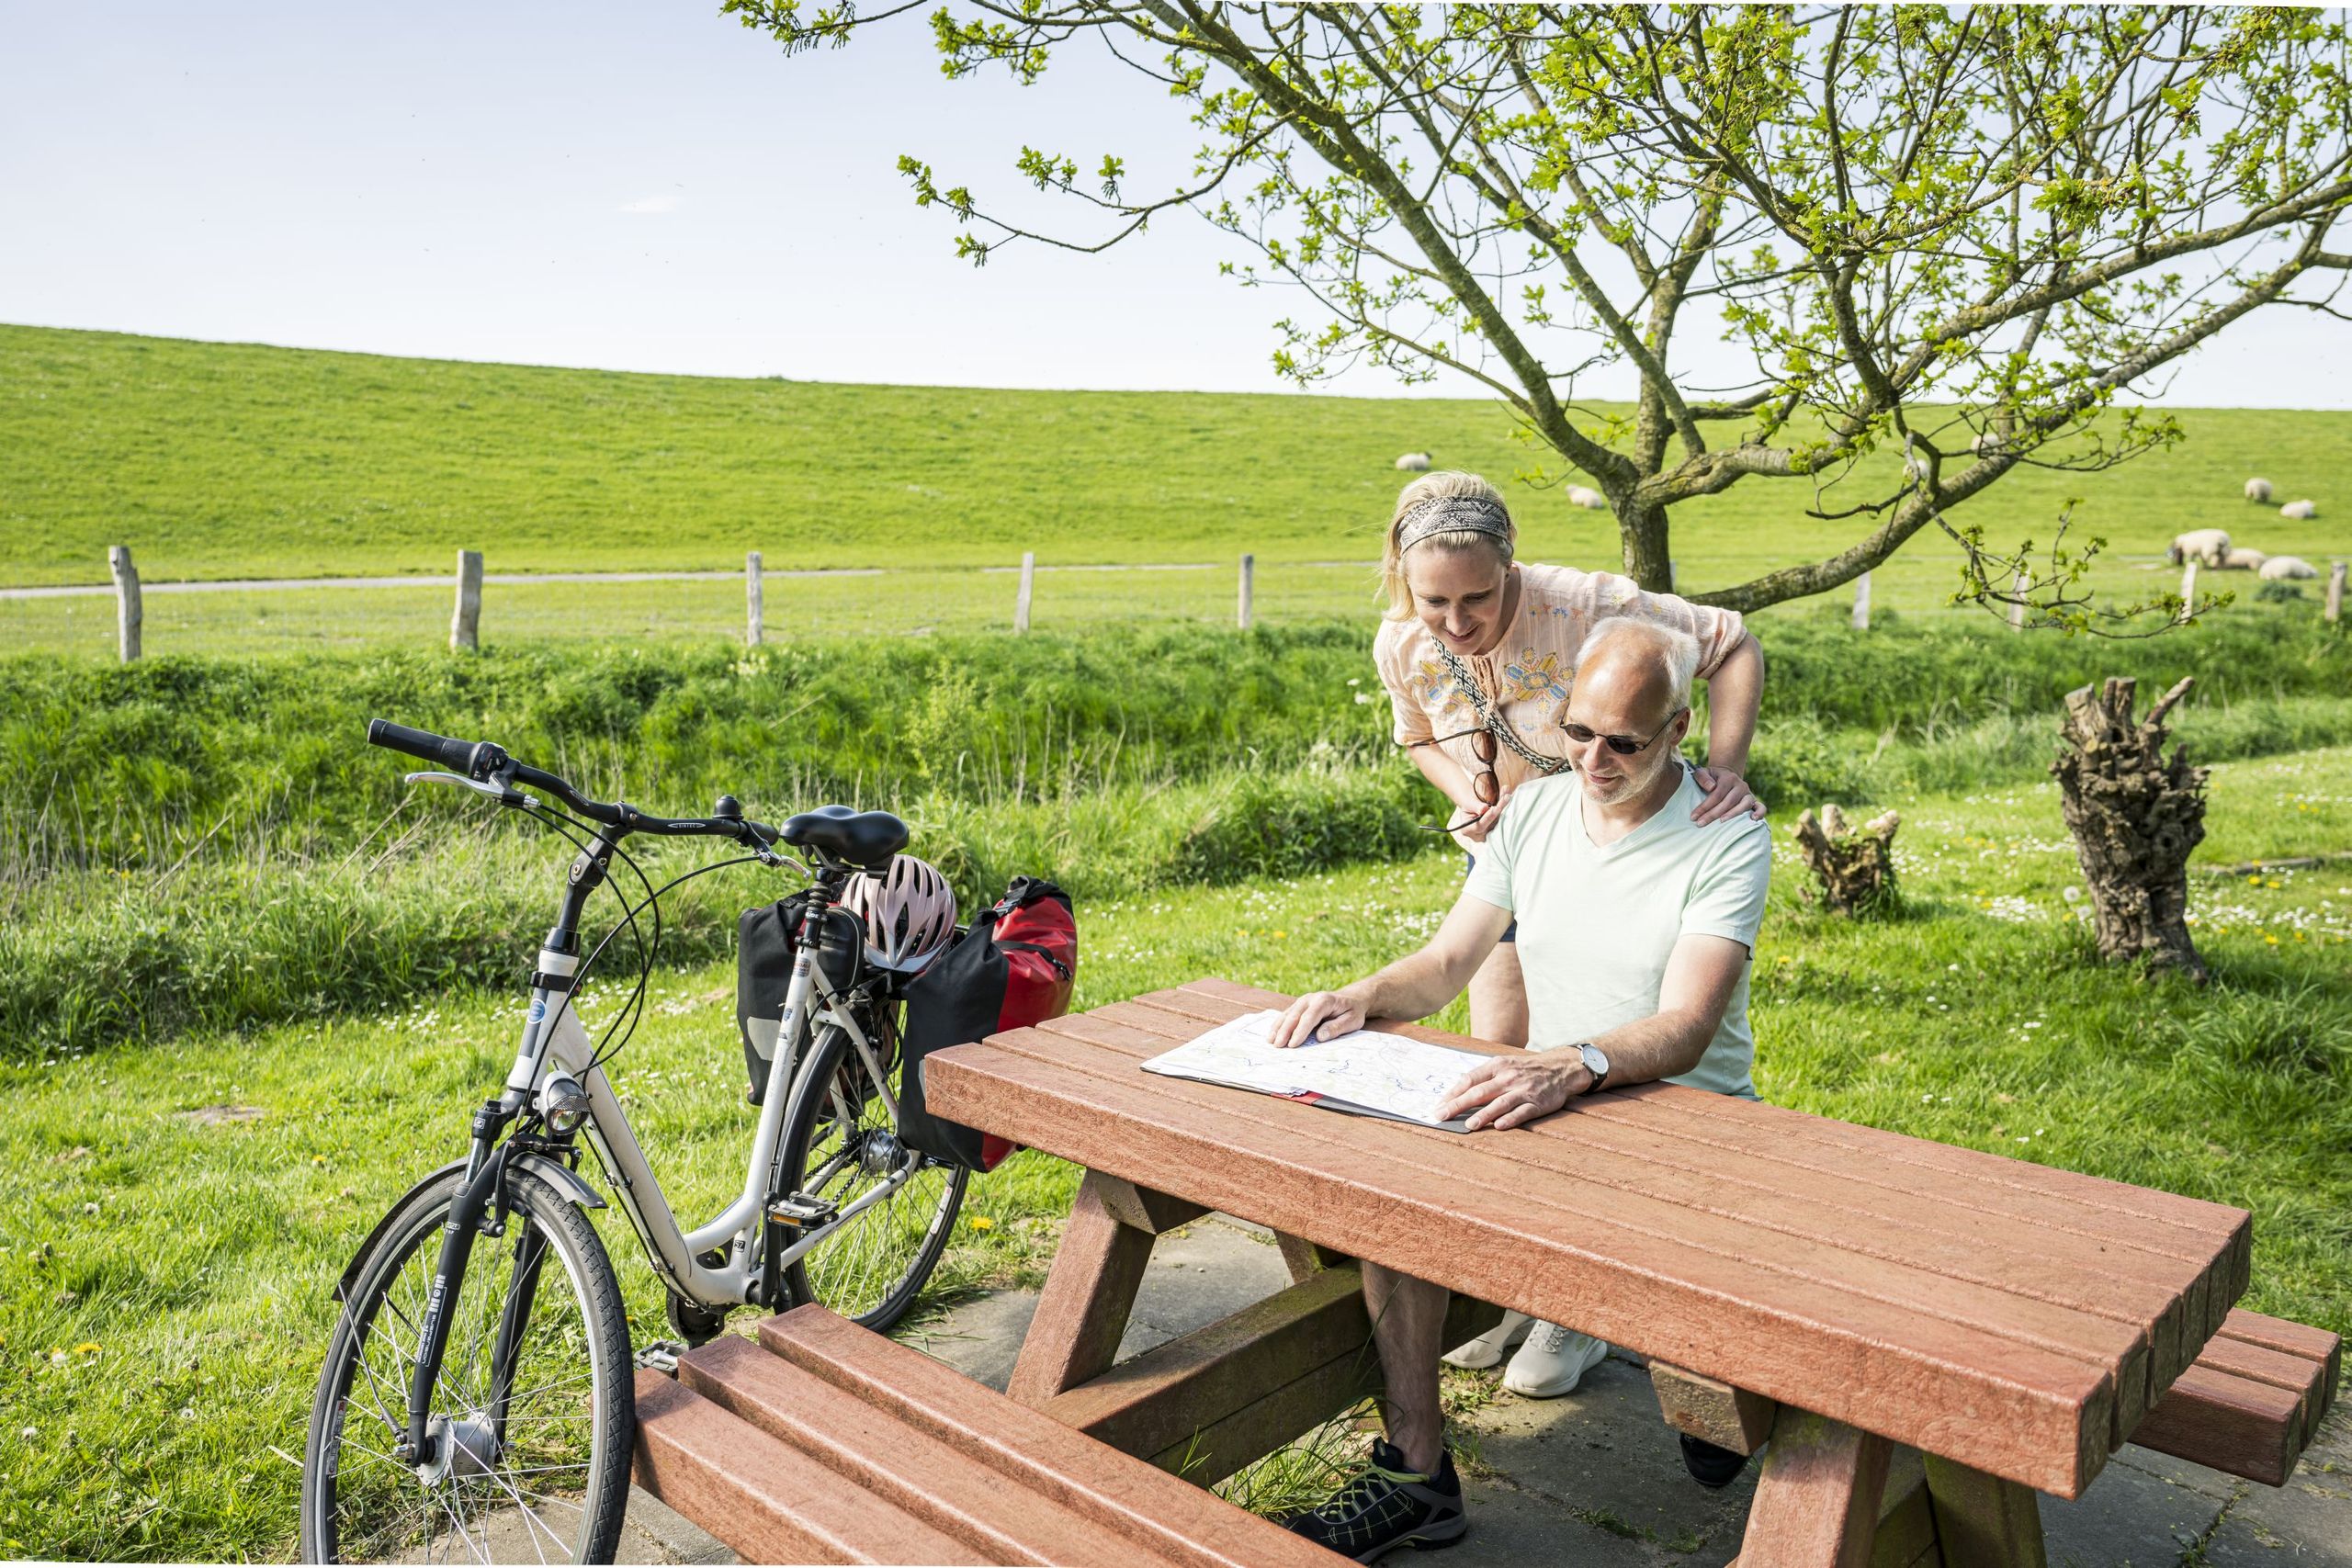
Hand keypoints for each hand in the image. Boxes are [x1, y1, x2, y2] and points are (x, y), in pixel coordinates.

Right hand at [1269, 989, 1365, 1048]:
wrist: (1350, 1000)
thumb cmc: (1352, 1012)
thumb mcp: (1352, 1021)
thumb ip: (1336, 1028)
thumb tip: (1320, 1037)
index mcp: (1324, 1000)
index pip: (1309, 1017)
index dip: (1300, 1031)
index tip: (1293, 1044)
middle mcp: (1310, 998)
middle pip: (1295, 1015)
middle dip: (1285, 1031)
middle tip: (1278, 1046)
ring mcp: (1303, 1001)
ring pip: (1287, 1014)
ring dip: (1278, 1028)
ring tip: (1271, 1041)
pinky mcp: (1298, 1006)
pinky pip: (1286, 1015)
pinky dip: (1278, 1025)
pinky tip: (1272, 1035)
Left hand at [1436, 1050, 1586, 1130]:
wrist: (1560, 1068)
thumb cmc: (1525, 1069)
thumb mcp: (1504, 1065)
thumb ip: (1484, 1077)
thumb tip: (1457, 1092)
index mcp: (1497, 1066)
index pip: (1470, 1079)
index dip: (1453, 1093)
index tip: (1438, 1105)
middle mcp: (1508, 1077)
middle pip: (1479, 1092)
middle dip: (1458, 1104)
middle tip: (1441, 1116)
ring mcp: (1523, 1090)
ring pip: (1499, 1103)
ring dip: (1483, 1114)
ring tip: (1468, 1125)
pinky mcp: (1537, 1103)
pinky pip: (1522, 1111)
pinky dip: (1510, 1119)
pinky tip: (1499, 1126)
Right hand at [1450, 786, 1513, 846]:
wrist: (1473, 805)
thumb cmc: (1468, 804)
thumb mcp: (1469, 804)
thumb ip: (1476, 807)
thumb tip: (1484, 809)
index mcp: (1468, 830)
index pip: (1480, 826)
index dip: (1488, 817)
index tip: (1495, 808)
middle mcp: (1479, 835)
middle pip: (1492, 823)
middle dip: (1499, 809)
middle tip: (1506, 797)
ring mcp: (1489, 833)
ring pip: (1499, 820)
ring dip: (1504, 806)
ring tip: (1507, 794)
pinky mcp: (1496, 829)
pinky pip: (1502, 819)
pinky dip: (1505, 807)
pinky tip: (1507, 796)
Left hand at [1690, 766, 1763, 824]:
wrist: (1726, 776)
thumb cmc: (1711, 777)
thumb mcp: (1703, 772)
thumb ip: (1703, 778)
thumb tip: (1711, 787)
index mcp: (1728, 778)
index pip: (1716, 794)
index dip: (1705, 806)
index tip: (1694, 817)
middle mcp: (1740, 785)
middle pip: (1728, 802)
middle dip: (1713, 814)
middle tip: (1701, 823)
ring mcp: (1748, 793)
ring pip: (1744, 804)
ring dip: (1733, 814)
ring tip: (1721, 822)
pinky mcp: (1754, 800)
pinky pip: (1761, 807)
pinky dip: (1759, 813)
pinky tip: (1753, 820)